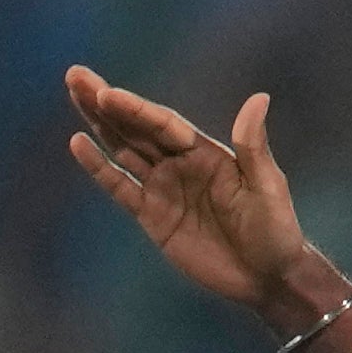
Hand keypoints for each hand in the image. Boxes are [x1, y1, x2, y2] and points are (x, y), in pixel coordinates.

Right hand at [66, 65, 305, 312]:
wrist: (268, 277)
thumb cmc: (276, 229)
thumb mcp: (267, 185)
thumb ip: (253, 145)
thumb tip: (260, 97)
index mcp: (206, 152)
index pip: (164, 124)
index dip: (136, 109)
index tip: (108, 94)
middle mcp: (180, 164)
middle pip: (137, 128)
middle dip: (107, 103)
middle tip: (76, 76)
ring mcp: (164, 189)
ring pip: (124, 149)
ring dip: (99, 124)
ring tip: (75, 94)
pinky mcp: (152, 216)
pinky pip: (121, 188)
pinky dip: (100, 168)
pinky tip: (79, 143)